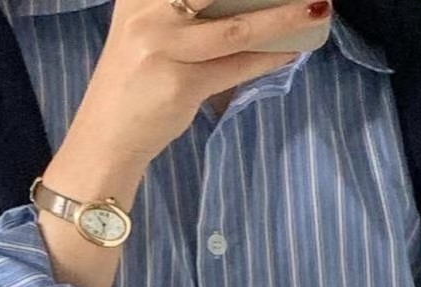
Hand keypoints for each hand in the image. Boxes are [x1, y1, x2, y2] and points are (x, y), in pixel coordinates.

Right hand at [71, 0, 331, 166]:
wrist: (105, 139)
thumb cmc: (133, 83)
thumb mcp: (146, 30)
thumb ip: (178, 9)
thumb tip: (244, 3)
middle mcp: (149, 12)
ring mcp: (165, 48)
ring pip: (236, 27)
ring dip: (283, 18)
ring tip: (316, 8)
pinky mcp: (181, 85)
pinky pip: (236, 67)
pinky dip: (268, 58)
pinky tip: (292, 50)